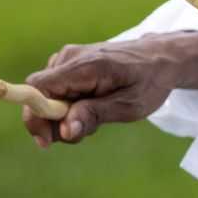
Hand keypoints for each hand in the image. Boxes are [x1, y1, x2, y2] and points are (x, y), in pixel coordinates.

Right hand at [22, 30, 197, 146]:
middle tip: (81, 135)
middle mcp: (71, 57)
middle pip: (39, 96)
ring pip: (47, 95)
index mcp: (86, 65)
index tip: (48, 140)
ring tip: (96, 119)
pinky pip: (57, 90)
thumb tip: (64, 131)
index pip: (38, 89)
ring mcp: (69, 58)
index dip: (35, 116)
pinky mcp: (71, 64)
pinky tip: (91, 108)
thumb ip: (95, 115)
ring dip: (64, 116)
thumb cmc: (150, 82)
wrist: (162, 58)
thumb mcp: (130, 105)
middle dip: (53, 122)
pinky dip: (68, 106)